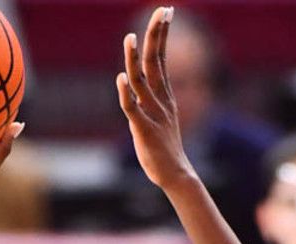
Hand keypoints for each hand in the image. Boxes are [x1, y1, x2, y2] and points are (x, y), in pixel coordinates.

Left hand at [116, 7, 197, 190]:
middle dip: (157, 35)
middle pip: (156, 61)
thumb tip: (131, 82)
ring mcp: (153, 113)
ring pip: (141, 81)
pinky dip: (125, 93)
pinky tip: (120, 78)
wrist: (175, 175)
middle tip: (161, 10)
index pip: (162, 58)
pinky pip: (132, 108)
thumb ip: (145, 98)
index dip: (162, 35)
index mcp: (164, 95)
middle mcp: (160, 99)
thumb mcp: (157, 116)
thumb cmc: (163, 148)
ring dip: (134, 59)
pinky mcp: (144, 129)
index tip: (166, 12)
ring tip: (130, 37)